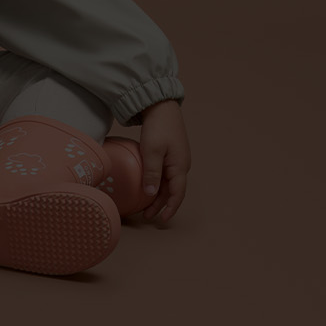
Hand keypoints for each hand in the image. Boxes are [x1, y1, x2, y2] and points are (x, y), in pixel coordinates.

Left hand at [131, 99, 190, 223]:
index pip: (177, 194)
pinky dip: (157, 183)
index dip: (169, 208)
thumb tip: (150, 194)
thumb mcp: (152, 151)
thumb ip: (151, 173)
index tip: (161, 219)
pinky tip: (147, 186)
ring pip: (168, 183)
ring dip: (158, 195)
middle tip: (146, 215)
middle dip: (161, 204)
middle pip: (172, 191)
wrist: (161, 106)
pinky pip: (165, 174)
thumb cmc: (158, 127)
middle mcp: (181, 165)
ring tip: (145, 205)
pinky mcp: (170, 154)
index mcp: (180, 166)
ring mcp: (176, 160)